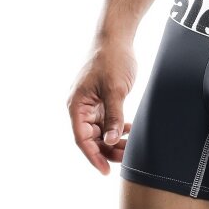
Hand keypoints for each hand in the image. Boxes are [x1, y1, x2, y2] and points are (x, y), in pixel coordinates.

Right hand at [67, 42, 136, 173]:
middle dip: (108, 150)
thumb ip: (114, 116)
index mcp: (77, 105)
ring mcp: (91, 104)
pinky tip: (130, 132)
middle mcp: (80, 107)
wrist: (117, 38)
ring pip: (100, 131)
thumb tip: (111, 140)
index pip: (82, 139)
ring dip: (114, 140)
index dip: (93, 156)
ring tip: (131, 146)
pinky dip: (117, 128)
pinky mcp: (102, 100)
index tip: (106, 170)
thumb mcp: (115, 89)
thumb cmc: (112, 59)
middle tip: (128, 157)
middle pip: (91, 138)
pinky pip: (107, 121)